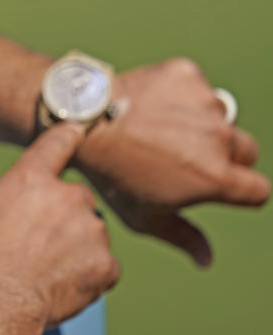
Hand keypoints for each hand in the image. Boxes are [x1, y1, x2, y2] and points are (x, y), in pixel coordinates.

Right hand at [0, 123, 119, 330]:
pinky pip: (103, 267)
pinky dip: (89, 276)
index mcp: (30, 178)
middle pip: (74, 199)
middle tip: (38, 244)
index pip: (55, 144)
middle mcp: (68, 196)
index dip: (67, 135)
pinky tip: (64, 286)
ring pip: (90, 234)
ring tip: (46, 271)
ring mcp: (91, 230)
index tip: (78, 129)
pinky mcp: (106, 264)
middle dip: (62, 218)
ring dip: (76, 248)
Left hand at [75, 58, 270, 266]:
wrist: (80, 121)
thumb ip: (183, 237)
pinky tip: (149, 105)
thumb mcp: (143, 216)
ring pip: (218, 115)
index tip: (216, 187)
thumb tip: (207, 260)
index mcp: (215, 177)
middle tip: (182, 156)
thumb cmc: (112, 173)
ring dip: (197, 122)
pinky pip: (195, 87)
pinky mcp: (186, 73)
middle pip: (245, 150)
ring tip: (156, 129)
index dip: (239, 192)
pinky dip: (178, 94)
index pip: (257, 190)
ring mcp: (203, 102)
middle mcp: (218, 137)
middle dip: (224, 156)